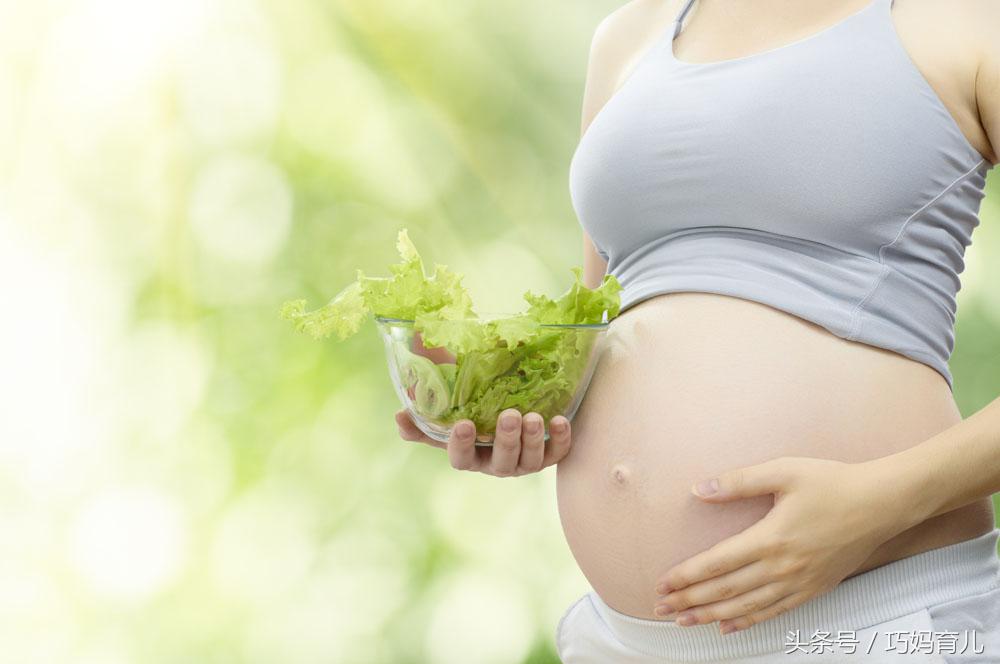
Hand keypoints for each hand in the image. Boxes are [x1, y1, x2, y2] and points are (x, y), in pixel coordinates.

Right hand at [395, 407, 572, 476]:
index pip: (461, 459)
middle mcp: (497, 464)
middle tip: (509, 415)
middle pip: (502, 461)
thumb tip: (399, 416)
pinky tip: (560, 419)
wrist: (515, 417)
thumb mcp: (448, 423)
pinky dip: (561, 439)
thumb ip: (423, 424)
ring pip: (530, 460)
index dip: (462, 445)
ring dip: (533, 438)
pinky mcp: (549, 455)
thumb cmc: (476, 421)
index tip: (464, 424)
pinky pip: (557, 453)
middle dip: (506, 439)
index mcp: (471, 457)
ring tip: (534, 417)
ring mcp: (524, 462)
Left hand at [652, 456, 912, 633]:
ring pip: (746, 607)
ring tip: (684, 621)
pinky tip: (727, 627)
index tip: (661, 584)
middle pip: (725, 591)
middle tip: (661, 608)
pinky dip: (747, 621)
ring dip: (711, 616)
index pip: (716, 563)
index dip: (686, 577)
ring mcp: (799, 582)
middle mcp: (782, 567)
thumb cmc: (832, 482)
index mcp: (770, 538)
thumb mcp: (783, 471)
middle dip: (690, 601)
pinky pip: (774, 612)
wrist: (882, 504)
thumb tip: (699, 489)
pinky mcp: (813, 589)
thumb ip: (738, 481)